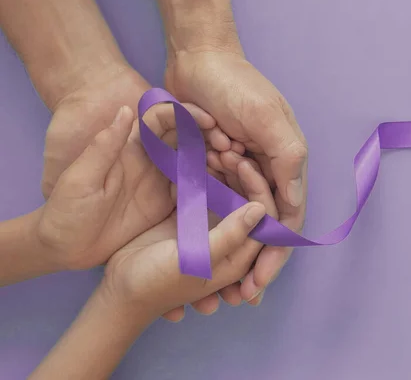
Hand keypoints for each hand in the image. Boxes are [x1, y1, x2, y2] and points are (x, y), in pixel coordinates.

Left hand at [39, 67, 236, 270]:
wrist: (63, 247)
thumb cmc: (65, 212)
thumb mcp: (81, 179)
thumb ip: (103, 147)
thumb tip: (126, 110)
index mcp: (129, 149)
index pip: (161, 120)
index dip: (185, 114)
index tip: (210, 121)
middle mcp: (150, 160)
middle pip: (185, 137)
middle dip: (210, 137)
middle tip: (232, 148)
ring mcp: (160, 181)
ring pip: (195, 162)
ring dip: (215, 162)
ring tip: (237, 169)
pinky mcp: (165, 203)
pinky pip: (194, 189)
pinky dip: (211, 187)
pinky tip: (229, 193)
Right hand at [101, 159, 277, 321]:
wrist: (119, 287)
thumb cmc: (157, 281)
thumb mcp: (196, 260)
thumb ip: (230, 236)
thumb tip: (260, 209)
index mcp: (240, 256)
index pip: (265, 219)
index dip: (259, 189)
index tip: (243, 164)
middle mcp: (231, 240)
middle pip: (251, 201)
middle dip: (245, 175)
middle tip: (228, 150)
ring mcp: (212, 227)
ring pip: (232, 192)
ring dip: (227, 172)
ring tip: (216, 149)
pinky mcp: (192, 217)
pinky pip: (209, 191)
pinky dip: (209, 174)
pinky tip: (201, 156)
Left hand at [165, 50, 307, 303]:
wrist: (197, 56)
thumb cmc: (236, 85)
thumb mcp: (267, 118)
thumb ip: (286, 159)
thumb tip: (292, 205)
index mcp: (284, 163)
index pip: (284, 221)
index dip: (273, 257)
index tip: (255, 287)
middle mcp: (264, 170)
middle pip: (261, 227)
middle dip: (250, 262)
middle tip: (234, 296)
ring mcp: (237, 169)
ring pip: (237, 220)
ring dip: (228, 245)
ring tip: (213, 279)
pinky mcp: (211, 164)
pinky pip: (212, 200)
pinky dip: (207, 220)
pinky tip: (197, 244)